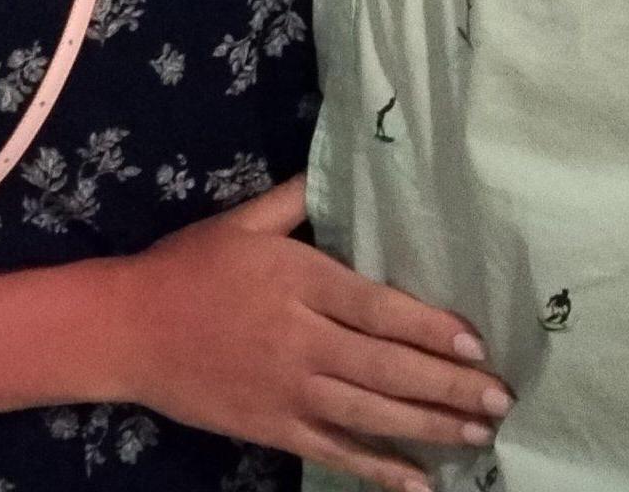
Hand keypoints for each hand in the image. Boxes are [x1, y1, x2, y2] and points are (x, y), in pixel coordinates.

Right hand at [102, 177, 508, 491]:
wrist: (128, 330)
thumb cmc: (189, 266)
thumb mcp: (241, 220)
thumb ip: (296, 199)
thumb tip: (341, 168)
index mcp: (298, 280)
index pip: (378, 308)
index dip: (431, 328)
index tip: (476, 343)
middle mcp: (300, 338)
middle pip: (386, 367)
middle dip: (449, 386)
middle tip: (500, 398)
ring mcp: (287, 389)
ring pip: (371, 412)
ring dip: (430, 426)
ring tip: (479, 433)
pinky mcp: (273, 428)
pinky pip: (335, 450)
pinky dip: (379, 469)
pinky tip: (419, 481)